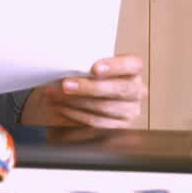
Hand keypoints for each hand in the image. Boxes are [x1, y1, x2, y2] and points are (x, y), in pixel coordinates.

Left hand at [19, 54, 146, 127]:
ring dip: (75, 102)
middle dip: (89, 87)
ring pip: (105, 107)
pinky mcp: (119, 127)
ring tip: (55, 96)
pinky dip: (75, 114)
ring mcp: (130, 111)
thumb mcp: (88, 66)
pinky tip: (61, 108)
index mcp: (133, 70)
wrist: (83, 98)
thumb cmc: (86, 76)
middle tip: (65, 85)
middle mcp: (136, 90)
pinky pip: (97, 122)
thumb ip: (84, 64)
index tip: (94, 68)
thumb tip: (64, 64)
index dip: (116, 66)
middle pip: (120, 89)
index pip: (133, 64)